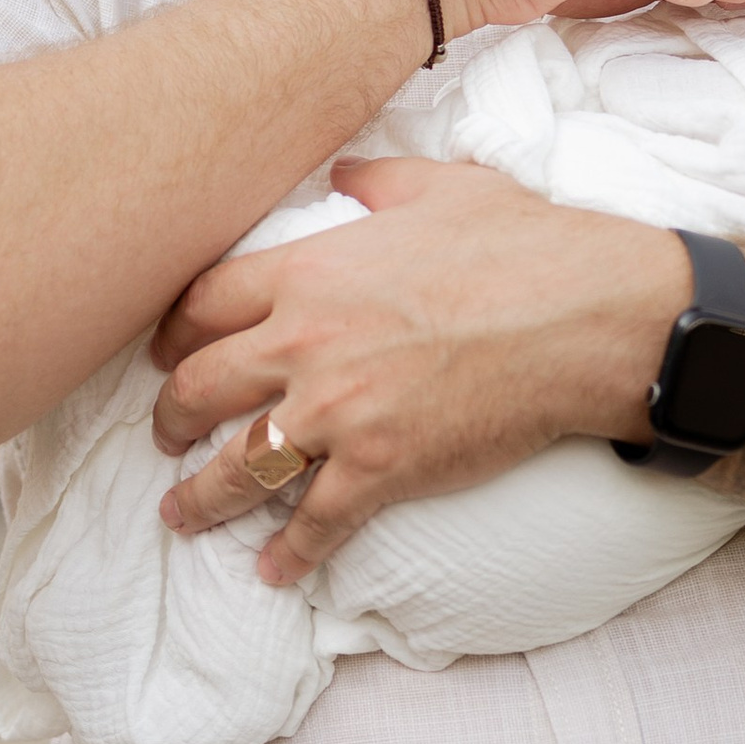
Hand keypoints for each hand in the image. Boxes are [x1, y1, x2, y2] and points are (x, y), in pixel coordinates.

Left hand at [149, 162, 690, 585]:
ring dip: (202, 498)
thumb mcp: (439, 186)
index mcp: (308, 273)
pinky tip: (275, 572)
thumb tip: (345, 172)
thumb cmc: (519, 244)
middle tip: (163, 435)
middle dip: (169, 418)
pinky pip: (316, 522)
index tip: (163, 352)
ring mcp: (338, 412)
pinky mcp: (379, 468)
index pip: (204, 305)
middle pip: (200, 387)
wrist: (581, 315)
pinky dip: (290, 554)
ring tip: (181, 515)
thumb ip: (376, 181)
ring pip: (240, 465)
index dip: (173, 333)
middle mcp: (304, 343)